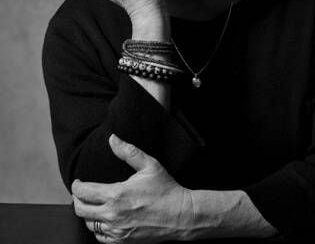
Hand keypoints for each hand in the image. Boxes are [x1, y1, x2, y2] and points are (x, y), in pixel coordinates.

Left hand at [72, 134, 193, 242]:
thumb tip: (112, 138)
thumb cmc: (165, 189)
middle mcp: (113, 215)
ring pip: (88, 224)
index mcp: (116, 194)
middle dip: (77, 199)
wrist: (181, 215)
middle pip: (80, 209)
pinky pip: (100, 237)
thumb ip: (128, 151)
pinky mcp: (122, 241)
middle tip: (82, 192)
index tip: (78, 182)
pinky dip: (97, 228)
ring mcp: (116, 231)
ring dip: (87, 213)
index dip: (76, 186)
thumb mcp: (149, 165)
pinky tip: (103, 219)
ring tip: (93, 204)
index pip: (83, 192)